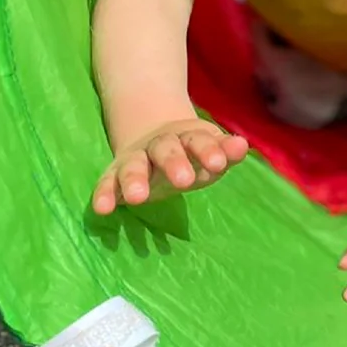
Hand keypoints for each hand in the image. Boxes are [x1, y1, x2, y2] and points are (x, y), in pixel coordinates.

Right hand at [92, 118, 248, 213]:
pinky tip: (103, 209)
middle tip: (184, 181)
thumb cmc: (190, 154)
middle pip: (165, 149)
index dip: (208, 151)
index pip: (199, 141)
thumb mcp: (209, 153)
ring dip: (135, 179)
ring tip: (137, 198)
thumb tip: (243, 146)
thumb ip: (225, 153)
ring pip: (134, 165)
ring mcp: (136, 159)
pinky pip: (107, 182)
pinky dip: (104, 194)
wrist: (153, 138)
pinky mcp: (115, 175)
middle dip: (174, 163)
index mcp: (187, 138)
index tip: (219, 165)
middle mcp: (160, 146)